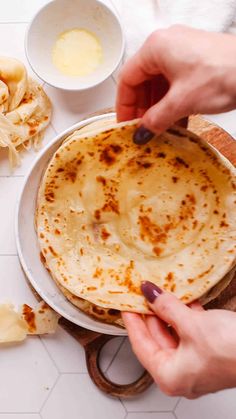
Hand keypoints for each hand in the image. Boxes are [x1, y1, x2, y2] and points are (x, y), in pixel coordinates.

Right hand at [116, 25, 235, 135]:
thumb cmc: (223, 73)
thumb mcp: (181, 102)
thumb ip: (156, 119)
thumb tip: (142, 132)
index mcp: (156, 48)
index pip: (128, 79)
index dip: (124, 106)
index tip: (125, 125)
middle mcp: (167, 45)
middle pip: (143, 82)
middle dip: (143, 109)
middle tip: (142, 131)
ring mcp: (183, 52)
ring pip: (160, 84)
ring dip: (158, 109)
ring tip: (160, 130)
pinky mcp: (196, 62)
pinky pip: (175, 84)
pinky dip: (173, 103)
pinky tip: (176, 122)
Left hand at [122, 281, 235, 398]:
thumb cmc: (232, 351)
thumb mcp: (192, 324)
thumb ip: (167, 308)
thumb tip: (150, 294)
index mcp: (170, 376)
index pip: (141, 345)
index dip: (132, 321)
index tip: (125, 304)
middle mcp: (181, 373)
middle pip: (157, 338)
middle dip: (151, 313)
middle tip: (142, 293)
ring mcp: (196, 363)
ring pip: (175, 333)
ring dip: (169, 312)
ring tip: (160, 291)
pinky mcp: (209, 351)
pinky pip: (190, 331)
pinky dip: (186, 315)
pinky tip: (184, 299)